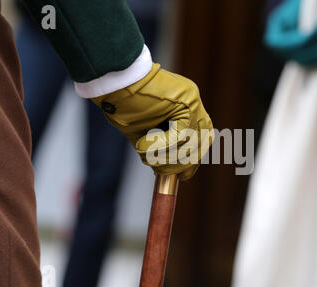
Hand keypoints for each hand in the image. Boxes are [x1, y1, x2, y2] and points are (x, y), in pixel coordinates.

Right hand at [91, 63, 213, 179]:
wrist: (114, 80)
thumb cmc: (123, 106)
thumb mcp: (144, 133)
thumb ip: (158, 148)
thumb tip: (165, 170)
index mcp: (186, 112)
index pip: (200, 142)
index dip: (191, 161)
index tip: (181, 175)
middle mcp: (194, 105)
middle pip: (202, 143)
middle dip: (182, 163)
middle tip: (160, 170)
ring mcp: (193, 100)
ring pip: (191, 142)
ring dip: (167, 156)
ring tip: (145, 154)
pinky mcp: (187, 98)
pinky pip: (181, 134)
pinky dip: (162, 144)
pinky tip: (142, 145)